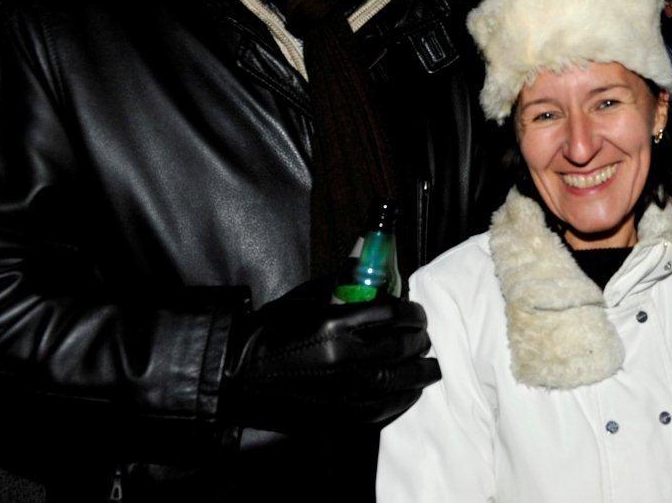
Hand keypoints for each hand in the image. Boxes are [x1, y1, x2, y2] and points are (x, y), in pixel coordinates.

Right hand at [222, 278, 440, 432]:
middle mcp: (346, 358)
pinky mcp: (342, 415)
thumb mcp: (306, 299)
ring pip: (400, 379)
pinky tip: (410, 391)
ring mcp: (346, 391)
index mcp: (336, 324)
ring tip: (431, 366)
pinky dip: (404, 397)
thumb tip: (368, 256)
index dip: (412, 312)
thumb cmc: (272, 331)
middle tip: (424, 337)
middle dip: (419, 340)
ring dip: (421, 371)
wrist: (240, 377)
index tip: (417, 312)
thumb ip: (341, 283)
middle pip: (401, 346)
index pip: (392, 313)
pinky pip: (386, 407)